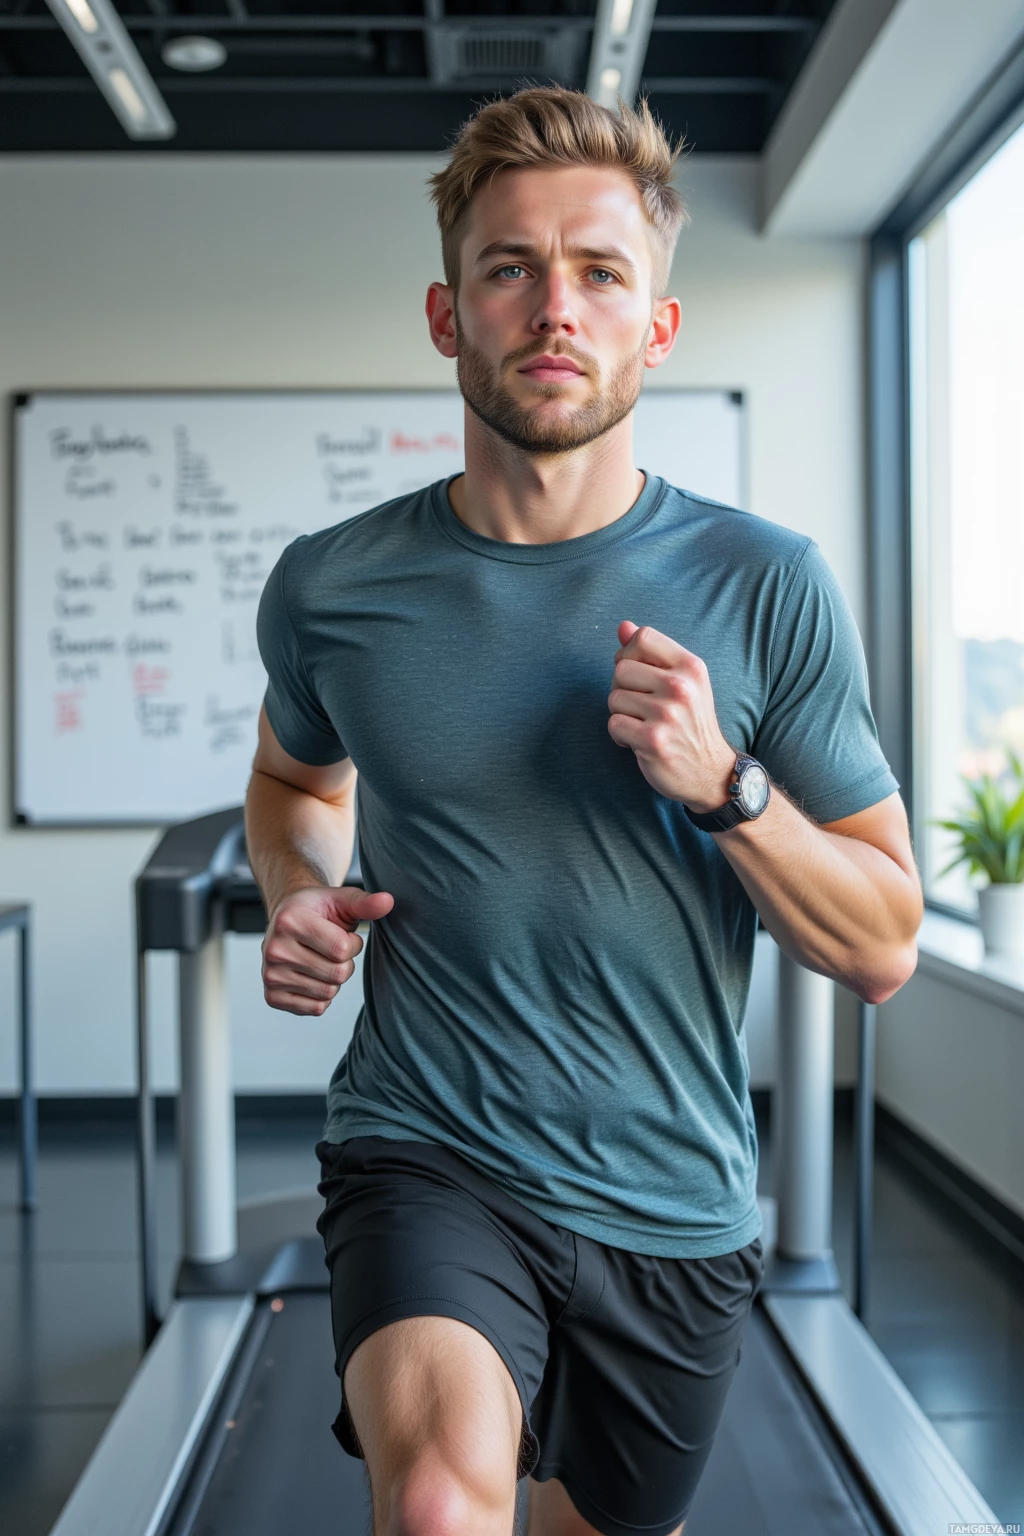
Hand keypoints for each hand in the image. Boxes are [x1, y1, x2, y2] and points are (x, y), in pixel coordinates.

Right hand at [261, 885, 393, 1015]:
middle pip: (337, 974)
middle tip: (333, 949)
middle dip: (345, 962)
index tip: (344, 934)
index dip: (354, 944)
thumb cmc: (318, 910)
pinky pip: (316, 1008)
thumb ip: (365, 903)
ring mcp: (271, 975)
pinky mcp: (272, 996)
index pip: (342, 949)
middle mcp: (274, 949)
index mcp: (290, 921)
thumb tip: (388, 901)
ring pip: (328, 993)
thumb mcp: (342, 900)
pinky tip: (312, 975)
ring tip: (321, 959)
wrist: (288, 921)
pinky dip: (322, 996)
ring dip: (334, 979)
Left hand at [607, 620, 736, 811]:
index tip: (636, 675)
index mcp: (691, 667)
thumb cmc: (691, 724)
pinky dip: (620, 735)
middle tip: (641, 707)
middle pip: (621, 668)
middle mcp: (681, 687)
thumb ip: (652, 654)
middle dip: (623, 689)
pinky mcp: (652, 740)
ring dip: (622, 714)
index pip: (643, 637)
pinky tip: (638, 741)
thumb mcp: (683, 683)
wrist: (711, 772)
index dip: (629, 653)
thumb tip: (623, 626)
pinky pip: (614, 723)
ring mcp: (667, 714)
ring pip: (614, 697)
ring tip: (644, 725)